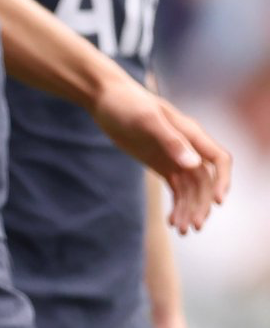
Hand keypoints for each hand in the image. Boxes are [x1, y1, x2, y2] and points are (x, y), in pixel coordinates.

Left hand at [90, 76, 230, 231]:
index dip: (223, 181)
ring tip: (182, 230)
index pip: (219, 160)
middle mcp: (188, 147)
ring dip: (189, 210)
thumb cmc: (126, 102)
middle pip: (205, 182)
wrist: (104, 97)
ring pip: (191, 189)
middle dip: (202, 204)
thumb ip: (170, 141)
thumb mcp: (146, 119)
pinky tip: (172, 223)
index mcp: (191, 133)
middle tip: (193, 226)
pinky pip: (176, 189)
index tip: (217, 202)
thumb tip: (193, 164)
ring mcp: (175, 157)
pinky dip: (178, 206)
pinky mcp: (161, 164)